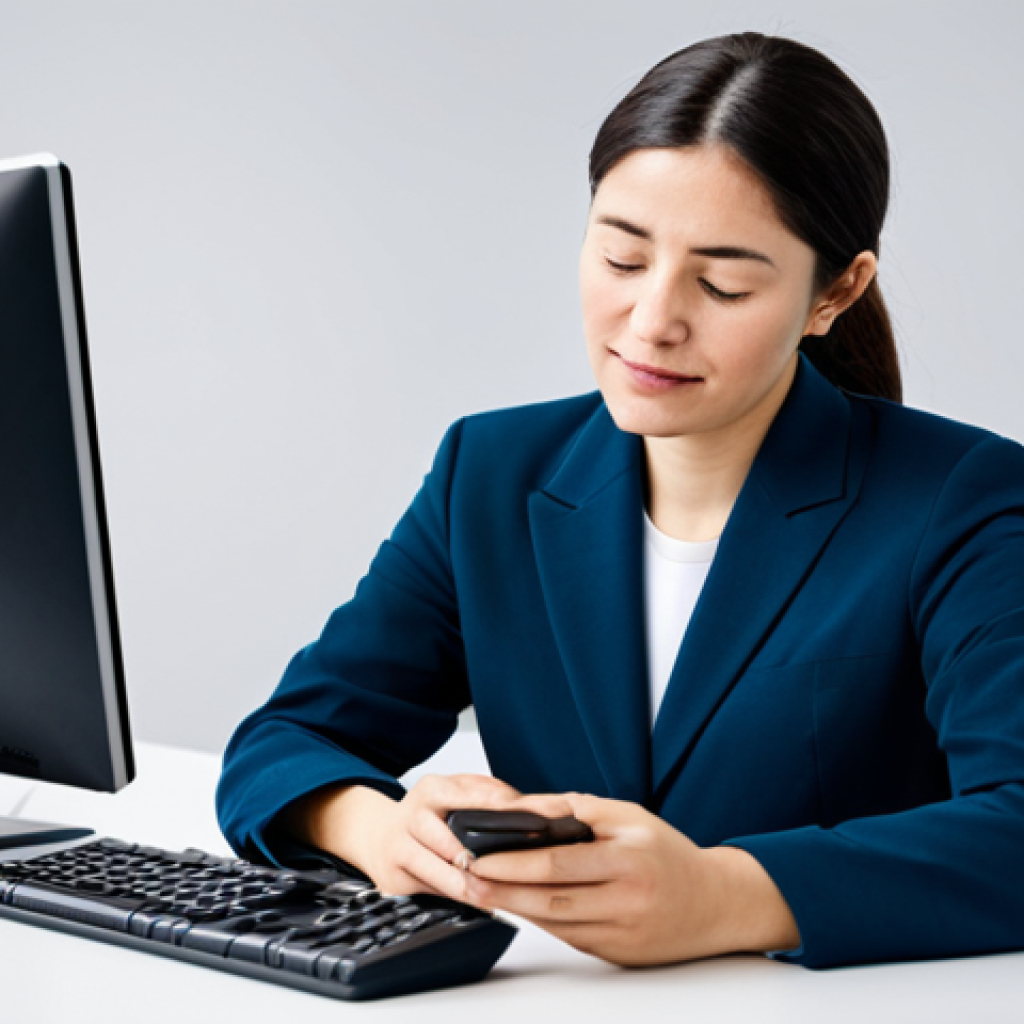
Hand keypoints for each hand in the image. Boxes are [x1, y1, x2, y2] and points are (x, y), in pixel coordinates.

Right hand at [289, 774, 520, 897]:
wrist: (377, 836)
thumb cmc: (426, 815)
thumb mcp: (451, 791)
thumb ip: (484, 791)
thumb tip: (519, 804)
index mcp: (430, 790)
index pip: (466, 794)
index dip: (494, 806)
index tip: (520, 817)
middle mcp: (411, 817)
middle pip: (445, 839)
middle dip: (472, 857)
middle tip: (505, 868)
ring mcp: (398, 850)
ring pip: (436, 871)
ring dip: (464, 885)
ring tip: (491, 894)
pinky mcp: (393, 881)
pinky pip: (429, 892)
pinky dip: (453, 897)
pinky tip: (476, 902)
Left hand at [460, 791, 799, 965]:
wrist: (717, 903)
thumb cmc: (668, 852)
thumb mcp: (627, 815)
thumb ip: (574, 810)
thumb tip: (524, 810)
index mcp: (628, 860)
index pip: (558, 864)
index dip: (513, 862)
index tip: (478, 855)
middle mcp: (625, 901)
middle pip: (548, 900)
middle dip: (500, 890)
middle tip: (464, 878)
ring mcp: (621, 934)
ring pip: (554, 924)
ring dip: (513, 907)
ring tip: (479, 891)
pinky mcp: (618, 956)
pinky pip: (569, 936)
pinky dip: (540, 921)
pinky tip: (517, 904)